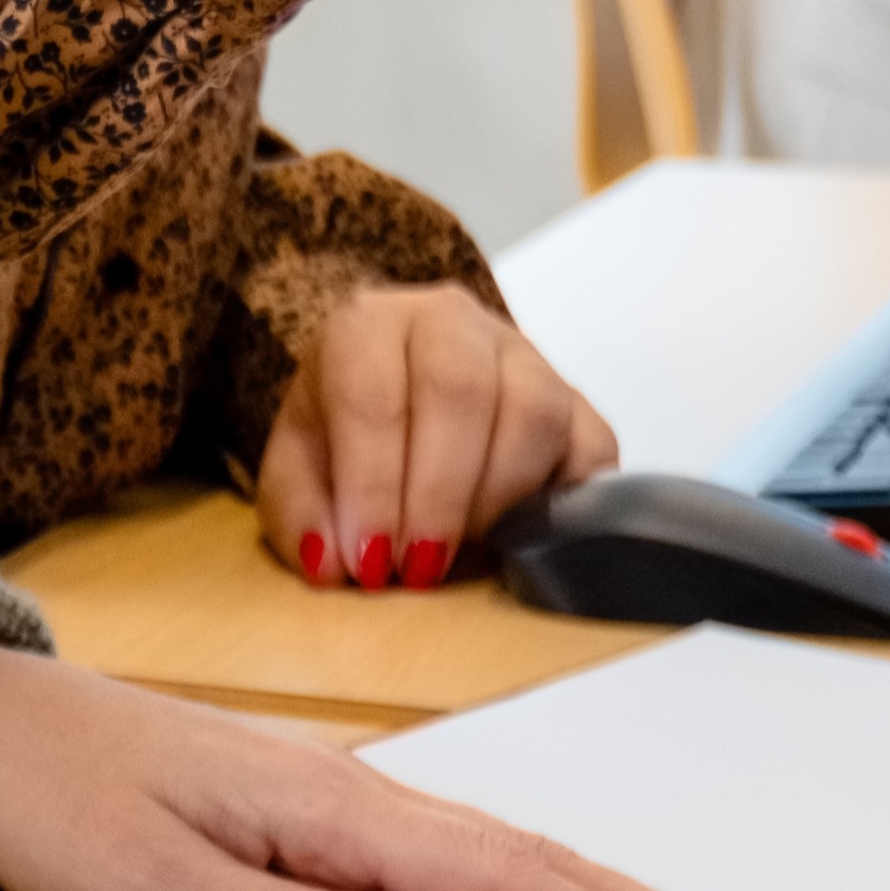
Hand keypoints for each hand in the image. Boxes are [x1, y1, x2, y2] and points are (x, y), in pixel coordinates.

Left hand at [0, 638, 821, 890]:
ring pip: (512, 862)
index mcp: (339, 808)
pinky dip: (539, 890)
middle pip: (544, 865)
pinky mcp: (313, 819)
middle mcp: (361, 795)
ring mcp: (344, 802)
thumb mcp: (155, 888)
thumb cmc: (53, 796)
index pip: (515, 883)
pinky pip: (459, 860)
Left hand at [252, 282, 616, 592]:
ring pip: (534, 412)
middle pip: (460, 390)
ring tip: (463, 552)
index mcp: (369, 326)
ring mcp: (525, 357)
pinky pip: (592, 449)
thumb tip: (331, 562)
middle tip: (419, 567)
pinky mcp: (578, 403)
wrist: (395, 397)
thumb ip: (301, 513)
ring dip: (496, 499)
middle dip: (438, 495)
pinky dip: (560, 503)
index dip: (373, 485)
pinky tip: (519, 537)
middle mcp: (451, 323)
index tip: (369, 557)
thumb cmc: (344, 432)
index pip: (373, 393)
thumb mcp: (297, 468)